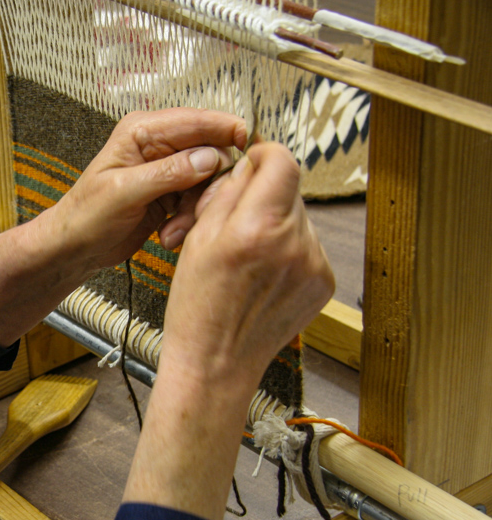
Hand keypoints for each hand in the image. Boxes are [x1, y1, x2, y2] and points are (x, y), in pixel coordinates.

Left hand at [43, 108, 245, 271]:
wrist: (74, 247)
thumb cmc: (84, 217)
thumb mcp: (123, 193)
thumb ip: (167, 173)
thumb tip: (208, 157)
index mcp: (143, 131)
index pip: (198, 120)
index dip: (228, 132)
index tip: (249, 149)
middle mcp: (158, 146)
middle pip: (212, 153)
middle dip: (209, 186)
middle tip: (199, 213)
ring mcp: (167, 170)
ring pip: (208, 181)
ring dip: (197, 210)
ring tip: (174, 232)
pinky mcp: (171, 194)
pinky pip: (198, 201)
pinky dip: (190, 221)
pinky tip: (170, 236)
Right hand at [162, 142, 333, 379]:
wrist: (217, 362)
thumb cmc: (198, 306)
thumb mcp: (197, 240)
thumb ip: (228, 195)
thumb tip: (250, 167)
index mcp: (256, 228)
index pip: (283, 161)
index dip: (265, 157)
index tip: (253, 165)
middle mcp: (293, 244)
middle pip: (291, 190)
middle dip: (266, 197)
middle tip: (237, 224)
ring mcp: (314, 265)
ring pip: (300, 218)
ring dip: (279, 224)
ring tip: (250, 257)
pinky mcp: (323, 282)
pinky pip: (309, 246)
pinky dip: (290, 251)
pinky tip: (265, 274)